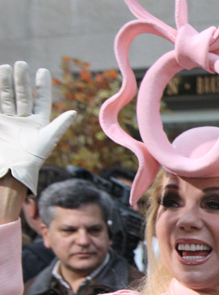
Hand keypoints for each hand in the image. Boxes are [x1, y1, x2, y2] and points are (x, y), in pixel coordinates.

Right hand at [0, 62, 74, 194]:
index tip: (42, 70)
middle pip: (23, 95)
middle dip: (22, 80)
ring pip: (7, 96)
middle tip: (21, 64)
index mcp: (39, 122)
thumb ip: (60, 125)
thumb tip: (74, 112)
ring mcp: (9, 120)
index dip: (42, 86)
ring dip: (7, 82)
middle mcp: (24, 120)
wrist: (12, 169)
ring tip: (7, 67)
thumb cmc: (33, 157)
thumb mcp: (48, 139)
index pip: (41, 100)